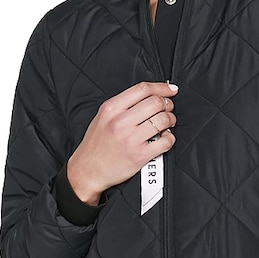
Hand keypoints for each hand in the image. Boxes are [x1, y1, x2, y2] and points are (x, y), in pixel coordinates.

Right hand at [66, 81, 177, 200]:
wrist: (87, 170)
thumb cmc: (95, 144)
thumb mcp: (102, 117)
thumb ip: (122, 105)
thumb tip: (150, 95)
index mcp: (111, 109)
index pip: (142, 89)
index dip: (161, 87)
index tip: (171, 89)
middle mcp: (120, 122)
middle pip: (156, 102)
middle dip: (167, 104)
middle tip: (168, 109)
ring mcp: (131, 139)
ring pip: (163, 119)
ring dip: (170, 120)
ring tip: (167, 123)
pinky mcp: (140, 155)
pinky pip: (166, 141)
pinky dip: (170, 138)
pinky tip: (164, 138)